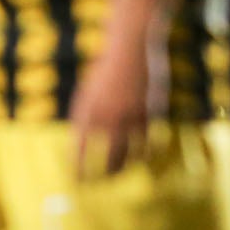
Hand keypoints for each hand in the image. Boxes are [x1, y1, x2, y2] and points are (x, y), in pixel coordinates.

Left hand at [69, 41, 148, 179]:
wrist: (131, 47)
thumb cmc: (105, 70)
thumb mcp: (87, 94)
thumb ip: (85, 120)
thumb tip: (82, 149)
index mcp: (87, 113)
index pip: (79, 153)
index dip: (78, 171)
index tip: (78, 180)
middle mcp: (109, 118)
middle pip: (107, 160)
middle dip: (103, 177)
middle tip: (99, 183)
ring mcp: (132, 116)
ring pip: (130, 156)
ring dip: (124, 169)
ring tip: (119, 173)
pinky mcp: (151, 112)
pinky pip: (148, 143)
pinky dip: (144, 154)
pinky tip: (140, 157)